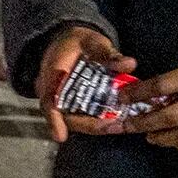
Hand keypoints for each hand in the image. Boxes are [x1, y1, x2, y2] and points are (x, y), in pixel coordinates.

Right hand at [35, 25, 141, 144]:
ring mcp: (65, 100)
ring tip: (118, 126)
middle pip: (65, 117)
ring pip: (75, 119)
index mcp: (52, 76)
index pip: (49, 101)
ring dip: (96, 125)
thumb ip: (108, 52)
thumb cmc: (78, 42)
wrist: (70, 42)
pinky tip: (117, 122)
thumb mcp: (92, 41)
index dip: (54, 120)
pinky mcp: (76, 103)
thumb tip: (129, 64)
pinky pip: (84, 116)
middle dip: (88, 125)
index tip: (61, 136)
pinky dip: (100, 121)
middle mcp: (54, 93)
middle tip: (112, 127)